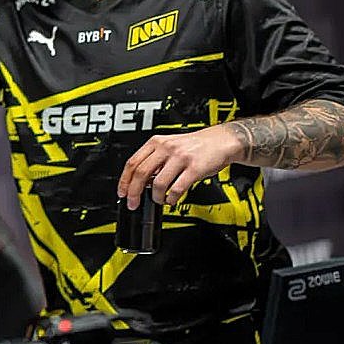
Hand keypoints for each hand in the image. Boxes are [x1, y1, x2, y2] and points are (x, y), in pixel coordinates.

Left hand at [117, 125, 243, 208]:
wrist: (221, 141)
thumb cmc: (195, 146)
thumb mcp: (169, 146)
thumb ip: (155, 161)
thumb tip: (140, 182)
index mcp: (156, 142)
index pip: (132, 162)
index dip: (124, 180)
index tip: (122, 192)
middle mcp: (166, 148)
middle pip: (141, 173)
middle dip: (134, 192)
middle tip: (133, 203)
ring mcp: (180, 157)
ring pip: (158, 183)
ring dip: (156, 197)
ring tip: (159, 200)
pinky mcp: (194, 168)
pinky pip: (177, 188)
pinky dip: (171, 198)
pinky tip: (171, 199)